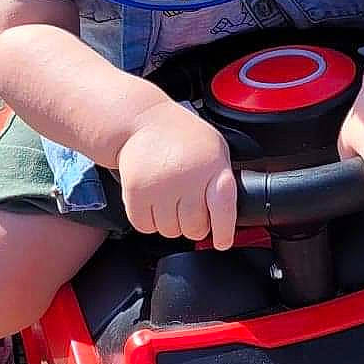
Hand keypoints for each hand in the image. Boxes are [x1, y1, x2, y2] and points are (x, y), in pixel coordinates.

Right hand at [117, 103, 237, 247]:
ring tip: (168, 198)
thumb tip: (228, 216)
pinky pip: (145, 226)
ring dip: (170, 223)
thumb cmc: (181, 137)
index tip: (222, 242)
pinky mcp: (136, 192)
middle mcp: (186, 177)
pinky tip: (152, 200)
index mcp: (211, 166)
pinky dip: (148, 220)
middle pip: (194, 228)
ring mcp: (160, 186)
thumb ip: (223, 179)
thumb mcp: (214, 149)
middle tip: (188, 206)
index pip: (223, 207)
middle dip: (194, 225)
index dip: (224, 230)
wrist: (140, 121)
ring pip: (170, 231)